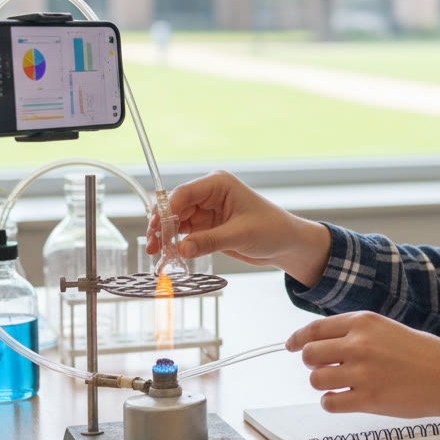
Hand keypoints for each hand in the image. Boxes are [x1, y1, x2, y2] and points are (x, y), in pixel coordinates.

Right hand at [146, 170, 330, 283]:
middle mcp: (209, 194)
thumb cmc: (273, 230)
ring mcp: (206, 211)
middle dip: (162, 226)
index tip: (157, 230)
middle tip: (153, 246)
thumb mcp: (241, 235)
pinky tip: (168, 255)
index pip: (184, 193)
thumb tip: (181, 249)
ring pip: (176, 222)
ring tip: (156, 253)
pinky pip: (184, 234)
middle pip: (175, 207)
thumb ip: (210, 241)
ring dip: (165, 236)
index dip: (167, 211)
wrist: (287, 244)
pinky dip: (175, 244)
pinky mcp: (207, 227)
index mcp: (219, 184)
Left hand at [286, 312, 439, 418]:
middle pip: (309, 355)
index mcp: (363, 322)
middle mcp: (358, 345)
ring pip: (316, 379)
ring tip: (340, 385)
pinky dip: (332, 402)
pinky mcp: (367, 399)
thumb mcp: (387, 328)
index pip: (315, 329)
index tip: (291, 346)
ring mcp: (361, 373)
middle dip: (313, 363)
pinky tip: (345, 399)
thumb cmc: (423, 353)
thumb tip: (321, 341)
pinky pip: (329, 402)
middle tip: (326, 368)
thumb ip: (356, 332)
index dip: (298, 339)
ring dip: (323, 384)